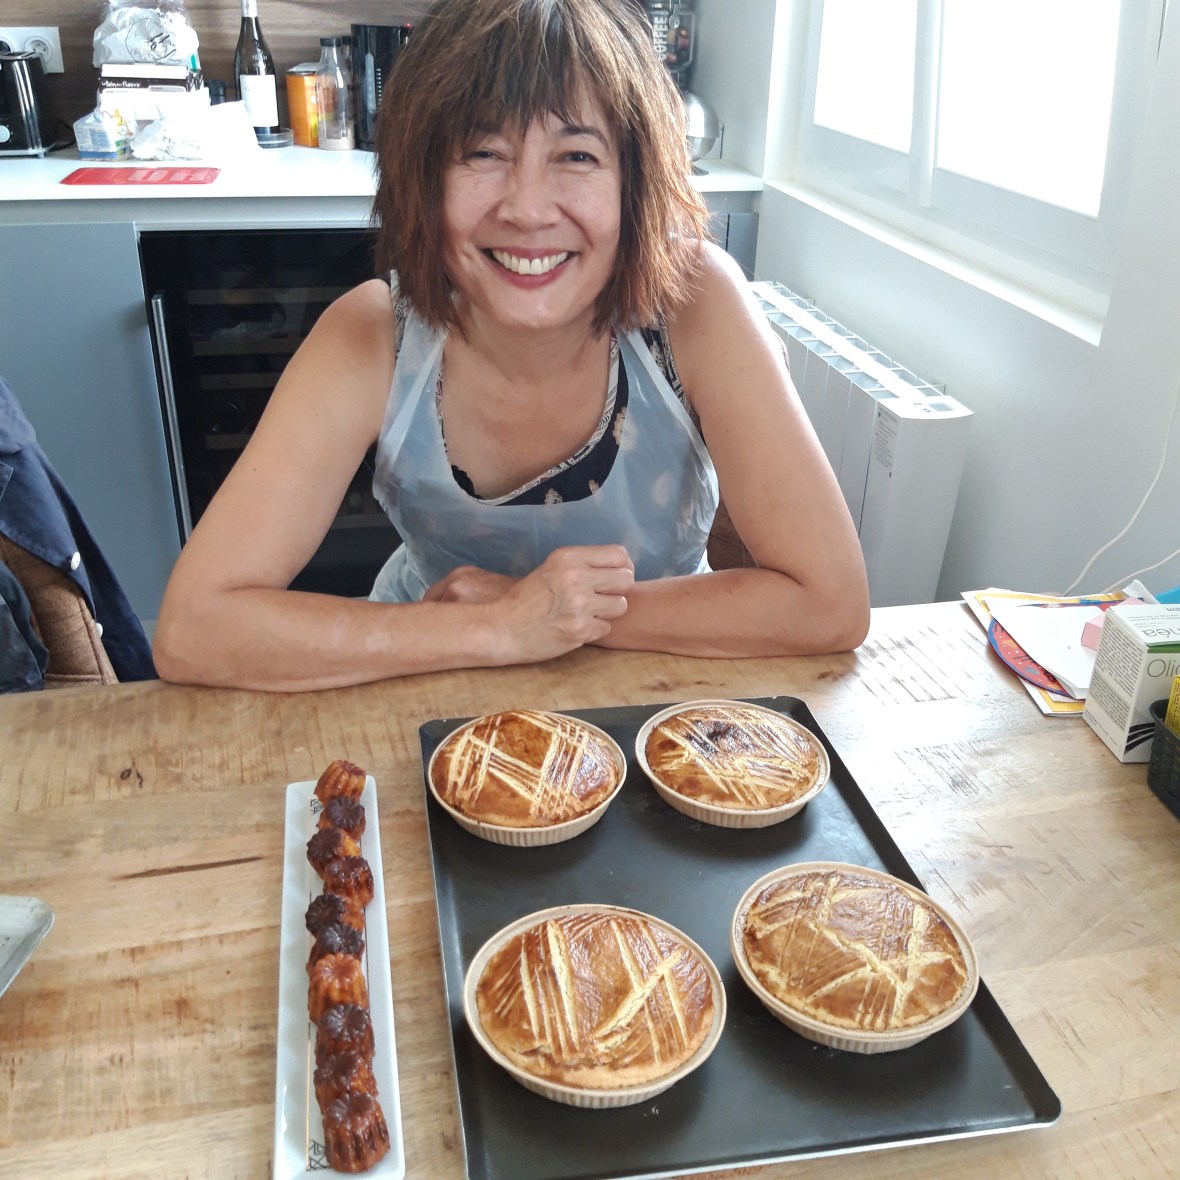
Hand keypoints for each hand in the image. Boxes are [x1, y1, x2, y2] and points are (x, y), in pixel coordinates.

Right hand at [428, 546, 634, 663]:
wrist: (501, 628)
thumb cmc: (526, 599)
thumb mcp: (551, 569)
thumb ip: (582, 565)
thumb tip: (623, 566)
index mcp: (569, 558)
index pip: (619, 555)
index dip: (622, 567)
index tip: (614, 578)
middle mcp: (576, 577)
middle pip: (626, 579)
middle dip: (618, 590)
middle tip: (603, 598)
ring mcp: (579, 605)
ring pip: (621, 605)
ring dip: (608, 612)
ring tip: (588, 613)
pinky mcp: (580, 630)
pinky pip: (606, 628)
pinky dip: (594, 630)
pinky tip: (576, 627)